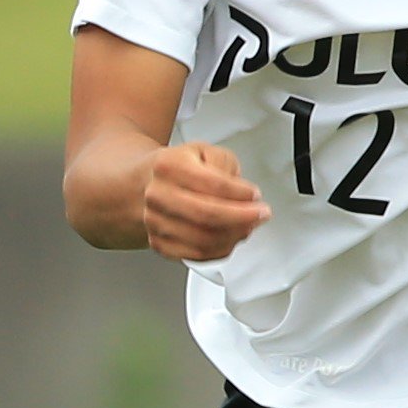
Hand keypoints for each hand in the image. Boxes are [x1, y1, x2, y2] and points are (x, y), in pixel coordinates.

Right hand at [140, 141, 269, 263]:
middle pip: (207, 215)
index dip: (241, 193)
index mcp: (169, 166)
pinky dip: (220, 250)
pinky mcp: (158, 242)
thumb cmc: (180, 168)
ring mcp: (155, 221)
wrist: (146, 184)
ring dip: (234, 235)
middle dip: (243, 217)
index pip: (214, 184)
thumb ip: (225, 166)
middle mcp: (157, 195)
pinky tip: (231, 238)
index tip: (255, 195)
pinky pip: (196, 255)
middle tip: (261, 214)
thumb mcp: (205, 151)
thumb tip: (240, 194)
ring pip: (203, 239)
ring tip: (248, 226)